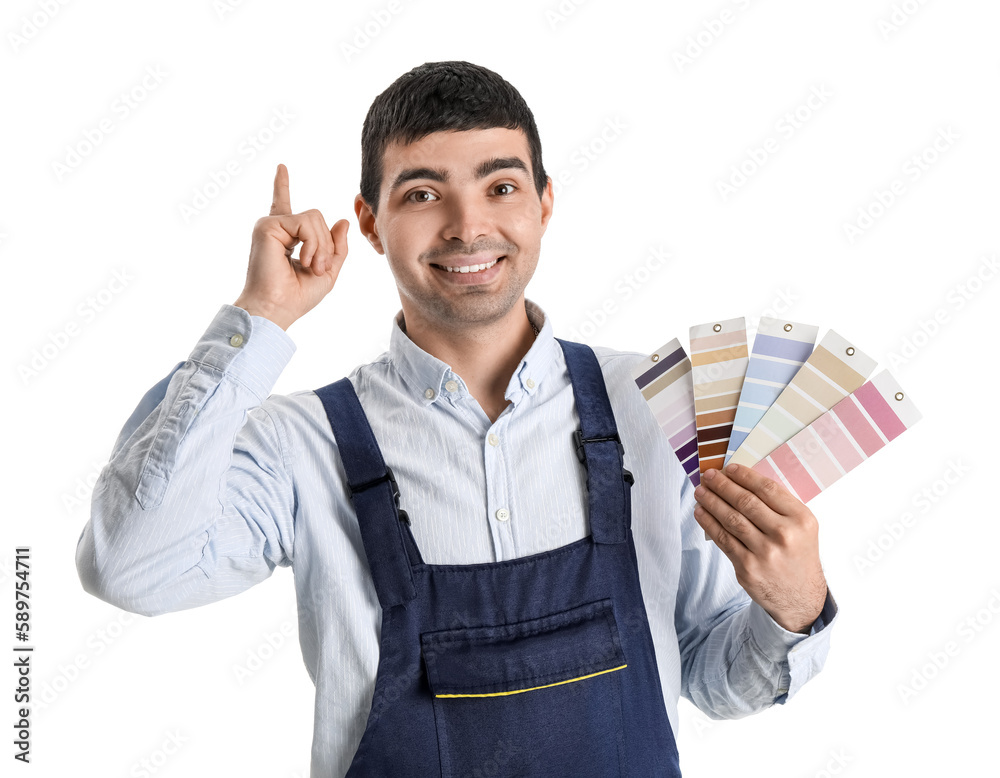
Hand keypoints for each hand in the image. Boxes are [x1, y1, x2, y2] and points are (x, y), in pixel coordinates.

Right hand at [234, 163, 349, 329]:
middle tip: (318, 269)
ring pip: (314, 218)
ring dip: (321, 246)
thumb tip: (342, 221)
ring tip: (311, 267)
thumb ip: (336, 247)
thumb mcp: (328, 271)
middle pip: (317, 218)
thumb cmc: (297, 296)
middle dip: (326, 245)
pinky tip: (304, 261)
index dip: (282, 185)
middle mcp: (276, 227)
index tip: (281, 167)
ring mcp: (270, 225)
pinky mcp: (268, 225)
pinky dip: (313, 244)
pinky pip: (306, 223)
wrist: (277, 309)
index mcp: (285, 237)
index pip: (284, 205)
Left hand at [693, 463, 826, 633]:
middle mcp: (784, 535)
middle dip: (723, 485)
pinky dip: (709, 522)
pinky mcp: (747, 568)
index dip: (745, 476)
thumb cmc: (798, 554)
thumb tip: (741, 481)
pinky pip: (723, 539)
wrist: (800, 597)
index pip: (768, 489)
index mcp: (801, 519)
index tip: (729, 468)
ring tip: (700, 491)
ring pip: (731, 519)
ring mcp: (765, 553)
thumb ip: (779, 506)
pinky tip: (701, 512)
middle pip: (746, 502)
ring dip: (711, 502)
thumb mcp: (802, 527)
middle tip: (708, 475)